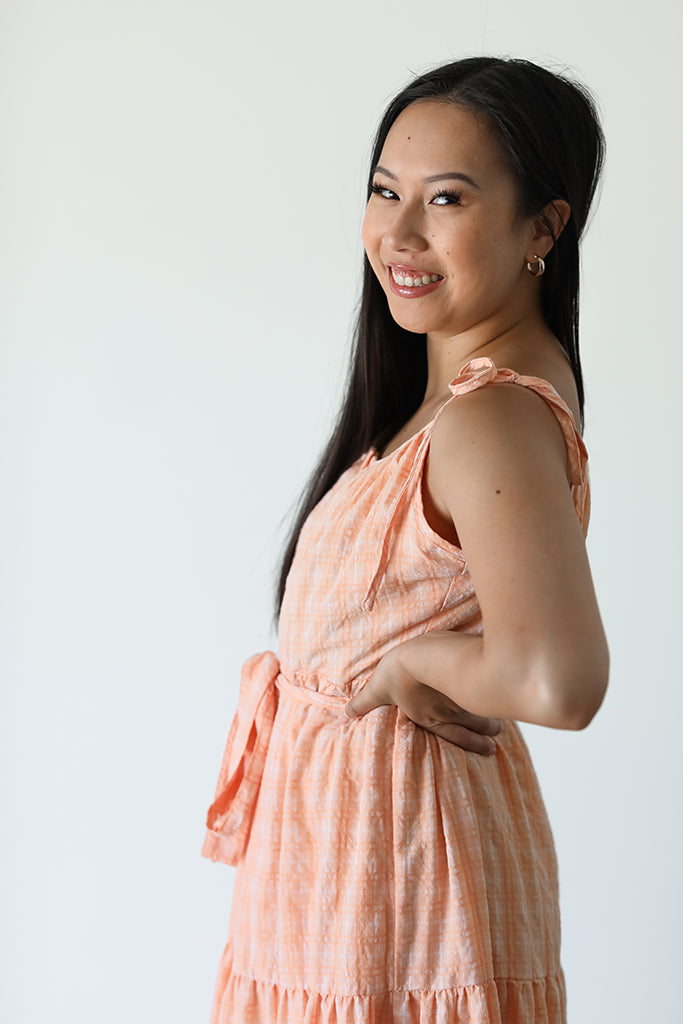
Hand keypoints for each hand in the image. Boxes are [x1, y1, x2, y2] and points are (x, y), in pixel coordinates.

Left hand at [343, 642, 503, 754]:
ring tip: (501, 722)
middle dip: (485, 734)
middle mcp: (451, 714)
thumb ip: (364, 703)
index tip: (486, 749)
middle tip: (495, 742)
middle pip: (474, 730)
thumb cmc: (397, 671)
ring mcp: (467, 701)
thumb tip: (343, 716)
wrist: (421, 655)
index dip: (470, 744)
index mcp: (429, 718)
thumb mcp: (377, 688)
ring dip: (494, 717)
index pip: (455, 737)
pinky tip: (509, 695)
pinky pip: (491, 694)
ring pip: (485, 713)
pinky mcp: (478, 684)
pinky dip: (500, 697)